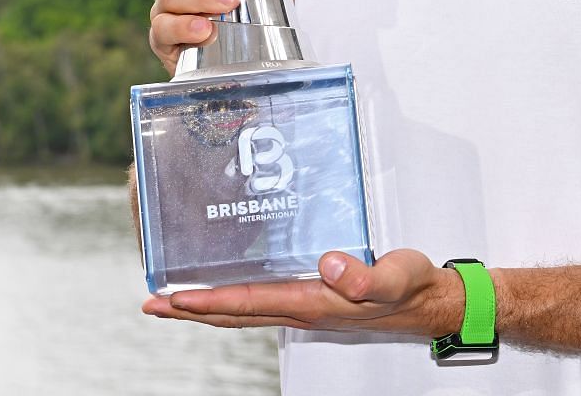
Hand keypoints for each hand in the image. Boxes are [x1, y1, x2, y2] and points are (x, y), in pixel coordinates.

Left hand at [141, 249, 462, 336]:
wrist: (429, 303)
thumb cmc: (411, 288)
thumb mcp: (394, 276)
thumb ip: (364, 276)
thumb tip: (328, 266)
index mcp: (314, 304)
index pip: (249, 303)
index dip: (209, 301)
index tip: (172, 298)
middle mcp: (302, 310)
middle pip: (234, 314)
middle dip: (191, 310)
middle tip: (151, 304)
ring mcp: (306, 309)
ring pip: (244, 312)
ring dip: (206, 308)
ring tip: (172, 300)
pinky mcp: (313, 300)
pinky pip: (261, 303)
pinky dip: (233, 299)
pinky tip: (225, 287)